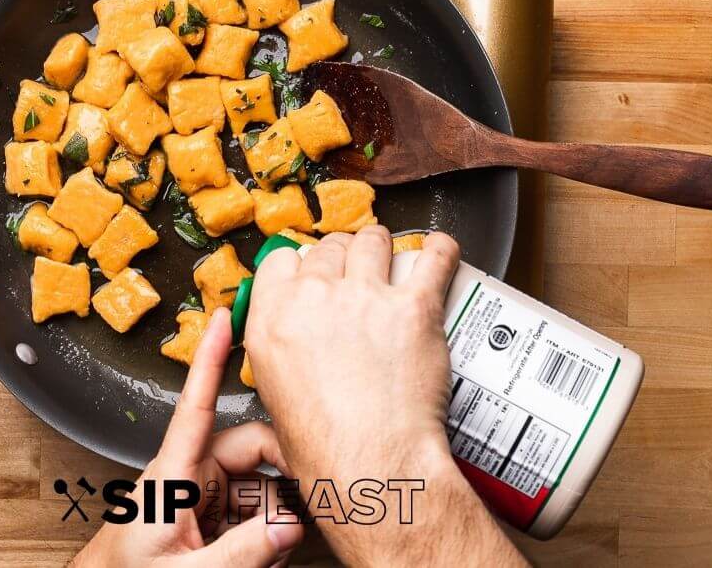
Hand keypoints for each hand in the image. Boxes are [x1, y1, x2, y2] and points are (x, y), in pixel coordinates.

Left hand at [74, 307, 303, 567]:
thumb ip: (242, 553)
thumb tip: (293, 524)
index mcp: (172, 476)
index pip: (197, 405)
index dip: (211, 358)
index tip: (224, 316)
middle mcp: (192, 475)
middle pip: (254, 450)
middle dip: (283, 482)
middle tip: (306, 515)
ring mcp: (205, 494)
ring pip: (263, 486)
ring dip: (275, 520)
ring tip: (269, 557)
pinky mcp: (214, 515)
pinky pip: (257, 510)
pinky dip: (268, 533)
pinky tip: (265, 558)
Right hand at [246, 227, 524, 567]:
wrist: (374, 470)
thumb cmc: (328, 452)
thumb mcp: (275, 399)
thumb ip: (279, 355)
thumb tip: (292, 343)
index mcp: (272, 319)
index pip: (284, 258)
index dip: (304, 263)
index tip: (316, 271)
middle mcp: (314, 298)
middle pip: (330, 246)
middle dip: (345, 257)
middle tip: (358, 277)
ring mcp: (365, 297)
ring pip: (373, 241)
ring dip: (383, 250)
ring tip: (393, 263)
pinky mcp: (413, 307)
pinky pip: (432, 258)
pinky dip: (439, 251)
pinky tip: (440, 250)